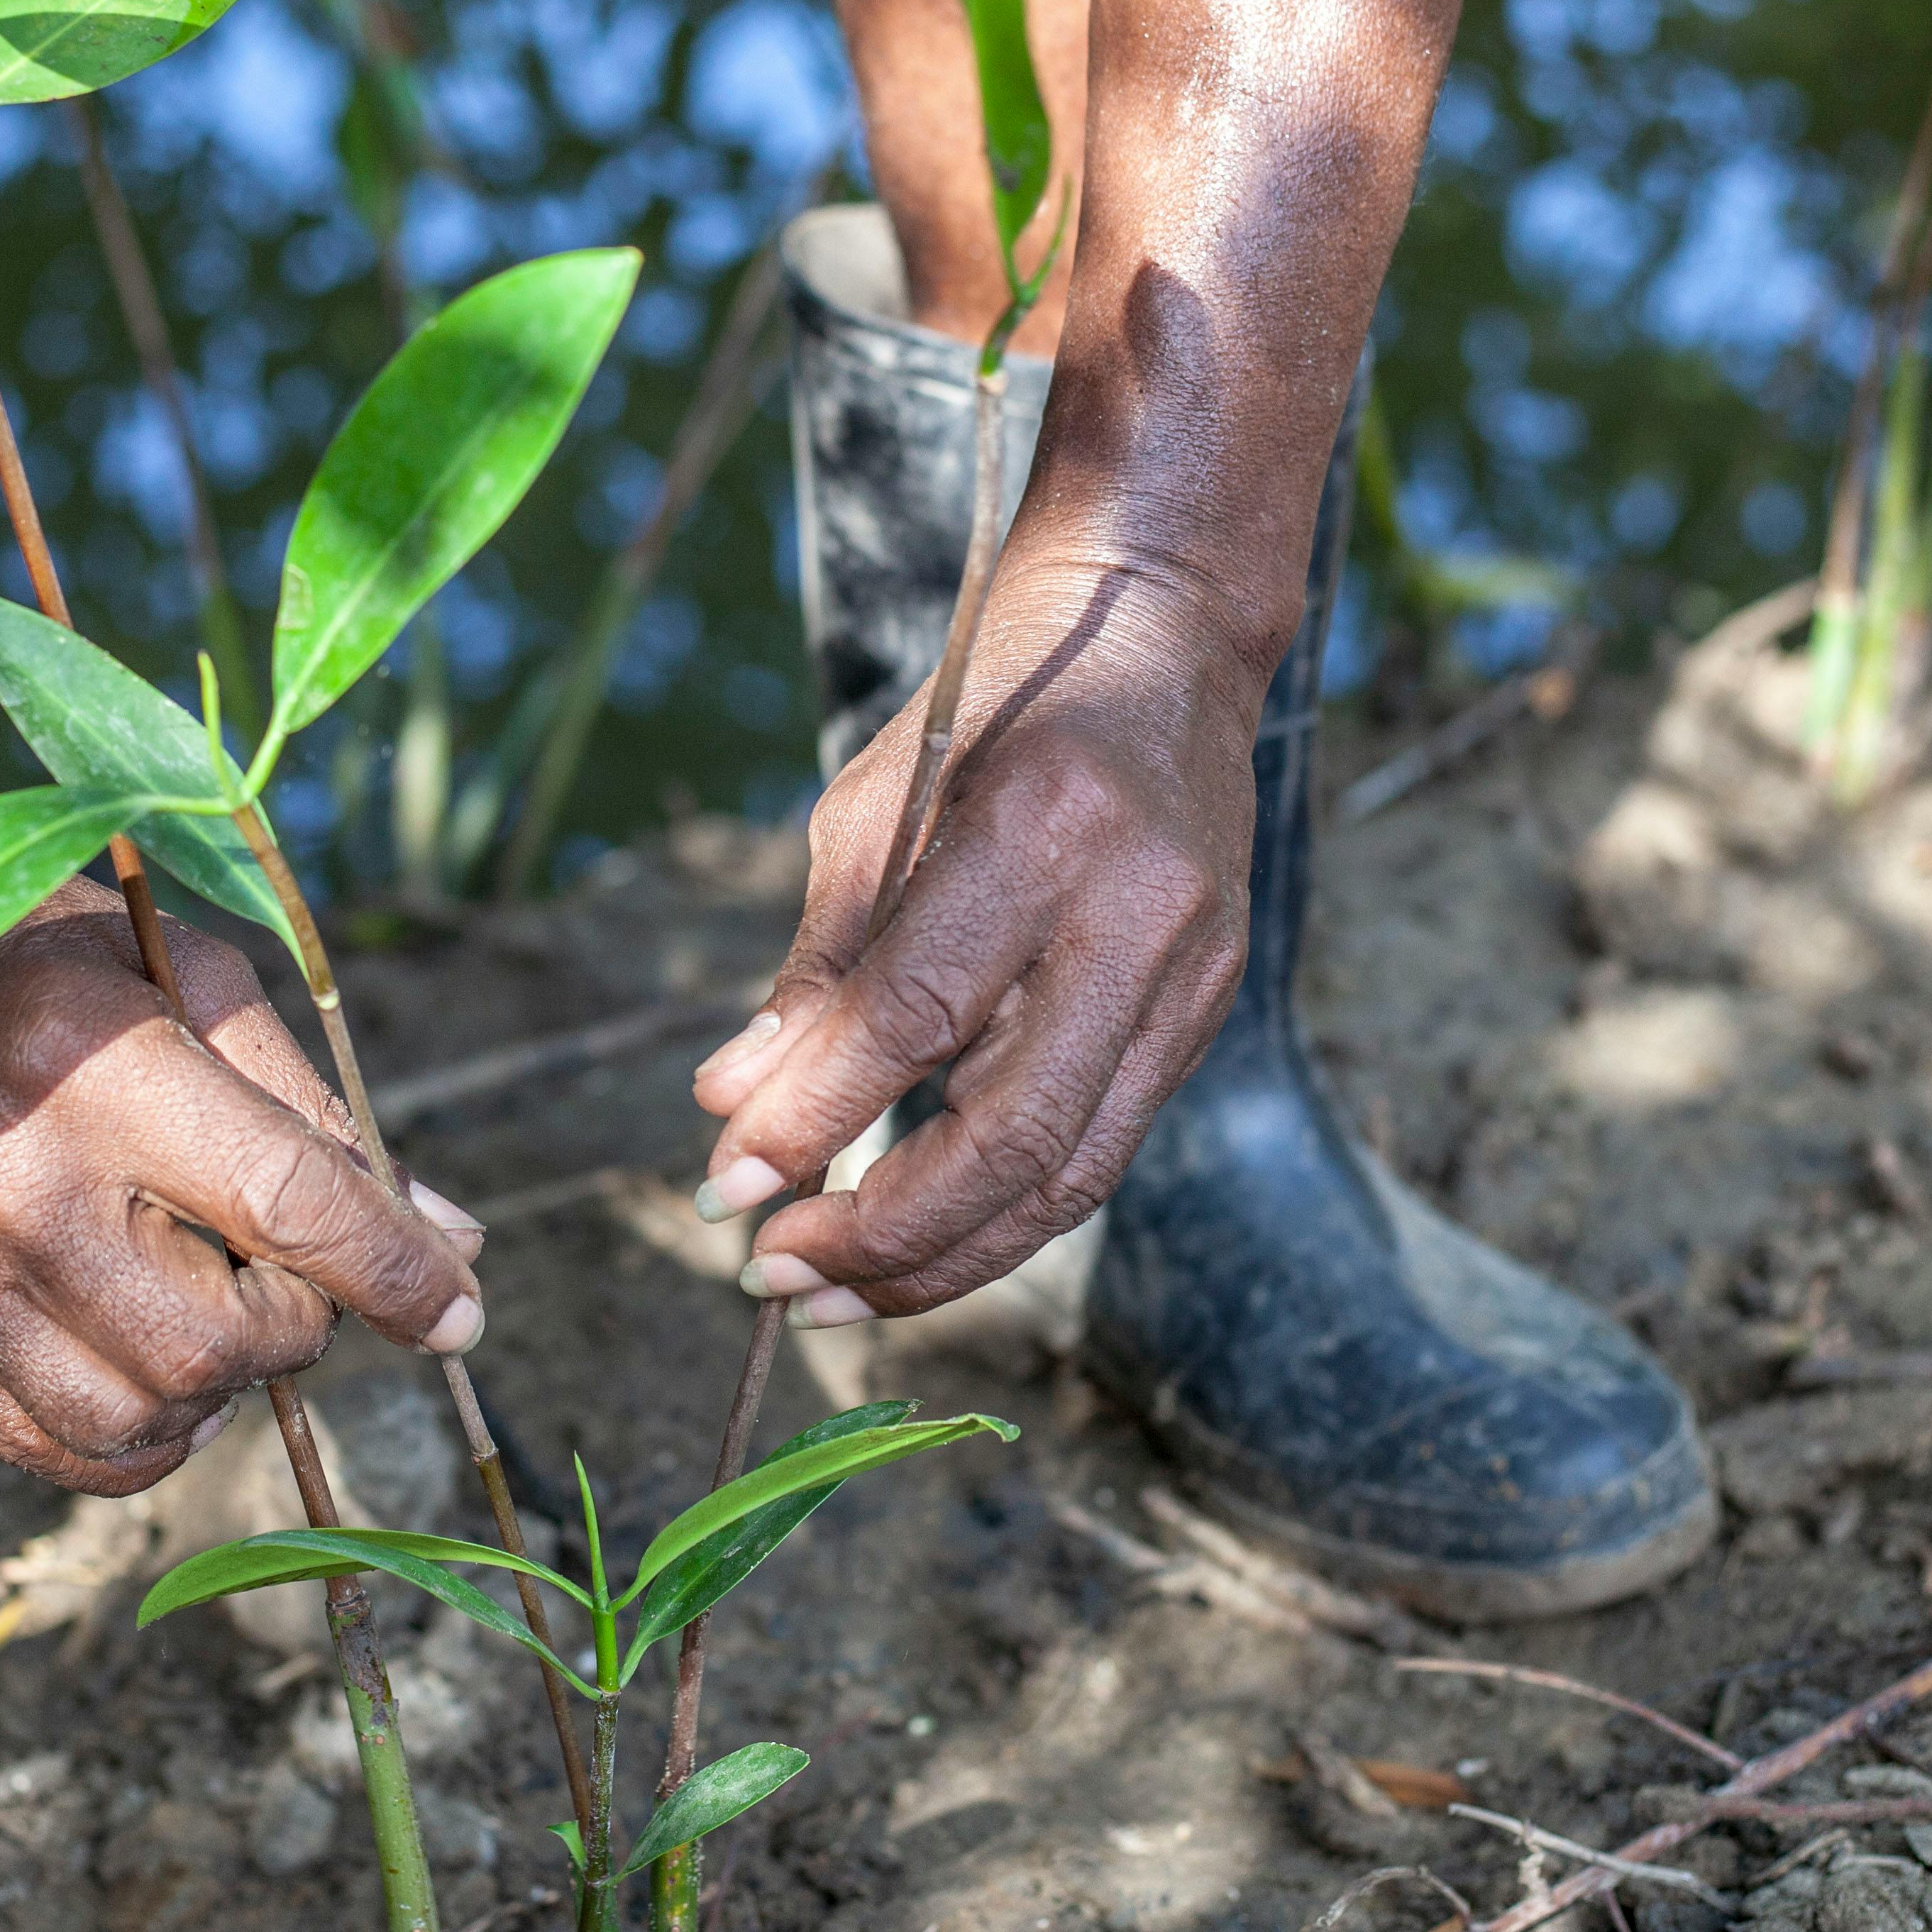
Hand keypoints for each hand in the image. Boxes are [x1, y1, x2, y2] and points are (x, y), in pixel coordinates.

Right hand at [0, 871, 486, 1493]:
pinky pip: (49, 1448)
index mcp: (101, 1068)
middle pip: (217, 1338)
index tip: (460, 1313)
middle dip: (292, 1323)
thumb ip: (319, 1112)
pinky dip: (136, 1436)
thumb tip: (449, 1240)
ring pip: (141, 1415)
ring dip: (216, 1385)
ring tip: (209, 1307)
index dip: (398, 1272)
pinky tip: (154, 1373)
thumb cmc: (48, 953)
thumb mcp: (194, 979)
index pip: (290, 1205)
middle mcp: (15, 1180)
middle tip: (278, 1268)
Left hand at [685, 547, 1275, 1318]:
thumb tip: (733, 1105)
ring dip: (944, 1259)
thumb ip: (818, 968)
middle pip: (1017, 1135)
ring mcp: (1192, 970)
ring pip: (1072, 1173)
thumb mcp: (876, 803)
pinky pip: (1099, 1146)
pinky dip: (1001, 1211)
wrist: (1161, 634)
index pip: (915, 1016)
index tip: (724, 1188)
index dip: (814, 1119)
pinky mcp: (1207, 1008)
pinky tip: (915, 1240)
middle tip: (772, 1277)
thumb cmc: (995, 705)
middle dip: (885, 1235)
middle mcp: (1138, 910)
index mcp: (1042, 828)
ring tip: (831, 1296)